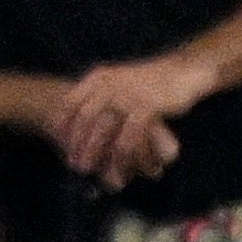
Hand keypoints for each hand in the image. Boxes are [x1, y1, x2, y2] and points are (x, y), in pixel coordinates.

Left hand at [52, 53, 206, 185]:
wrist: (183, 70)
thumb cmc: (151, 81)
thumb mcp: (119, 80)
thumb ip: (101, 95)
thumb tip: (84, 119)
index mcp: (99, 78)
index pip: (71, 102)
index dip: (62, 124)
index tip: (58, 143)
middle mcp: (109, 85)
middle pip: (84, 119)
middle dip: (77, 144)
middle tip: (75, 164)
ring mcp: (127, 95)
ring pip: (104, 130)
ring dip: (95, 153)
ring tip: (91, 171)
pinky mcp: (146, 107)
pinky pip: (129, 137)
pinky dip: (122, 156)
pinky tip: (121, 167)